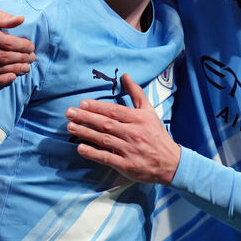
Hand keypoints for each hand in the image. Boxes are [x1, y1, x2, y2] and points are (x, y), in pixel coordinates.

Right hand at [0, 0, 35, 85]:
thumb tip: (21, 20)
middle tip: (32, 58)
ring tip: (26, 68)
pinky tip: (11, 77)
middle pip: (2, 57)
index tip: (31, 47)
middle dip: (21, 59)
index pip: (6, 42)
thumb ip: (3, 16)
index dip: (22, 46)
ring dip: (13, 70)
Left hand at [65, 74, 180, 185]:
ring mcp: (130, 149)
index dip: (98, 107)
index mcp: (139, 119)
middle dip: (86, 118)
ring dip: (85, 133)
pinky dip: (93, 153)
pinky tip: (80, 148)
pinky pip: (107, 157)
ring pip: (104, 139)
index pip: (114, 111)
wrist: (170, 162)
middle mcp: (134, 133)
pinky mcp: (127, 165)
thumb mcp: (150, 112)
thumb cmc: (156, 135)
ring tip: (70, 127)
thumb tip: (125, 76)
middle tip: (69, 113)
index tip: (82, 103)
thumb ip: (136, 94)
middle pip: (106, 124)